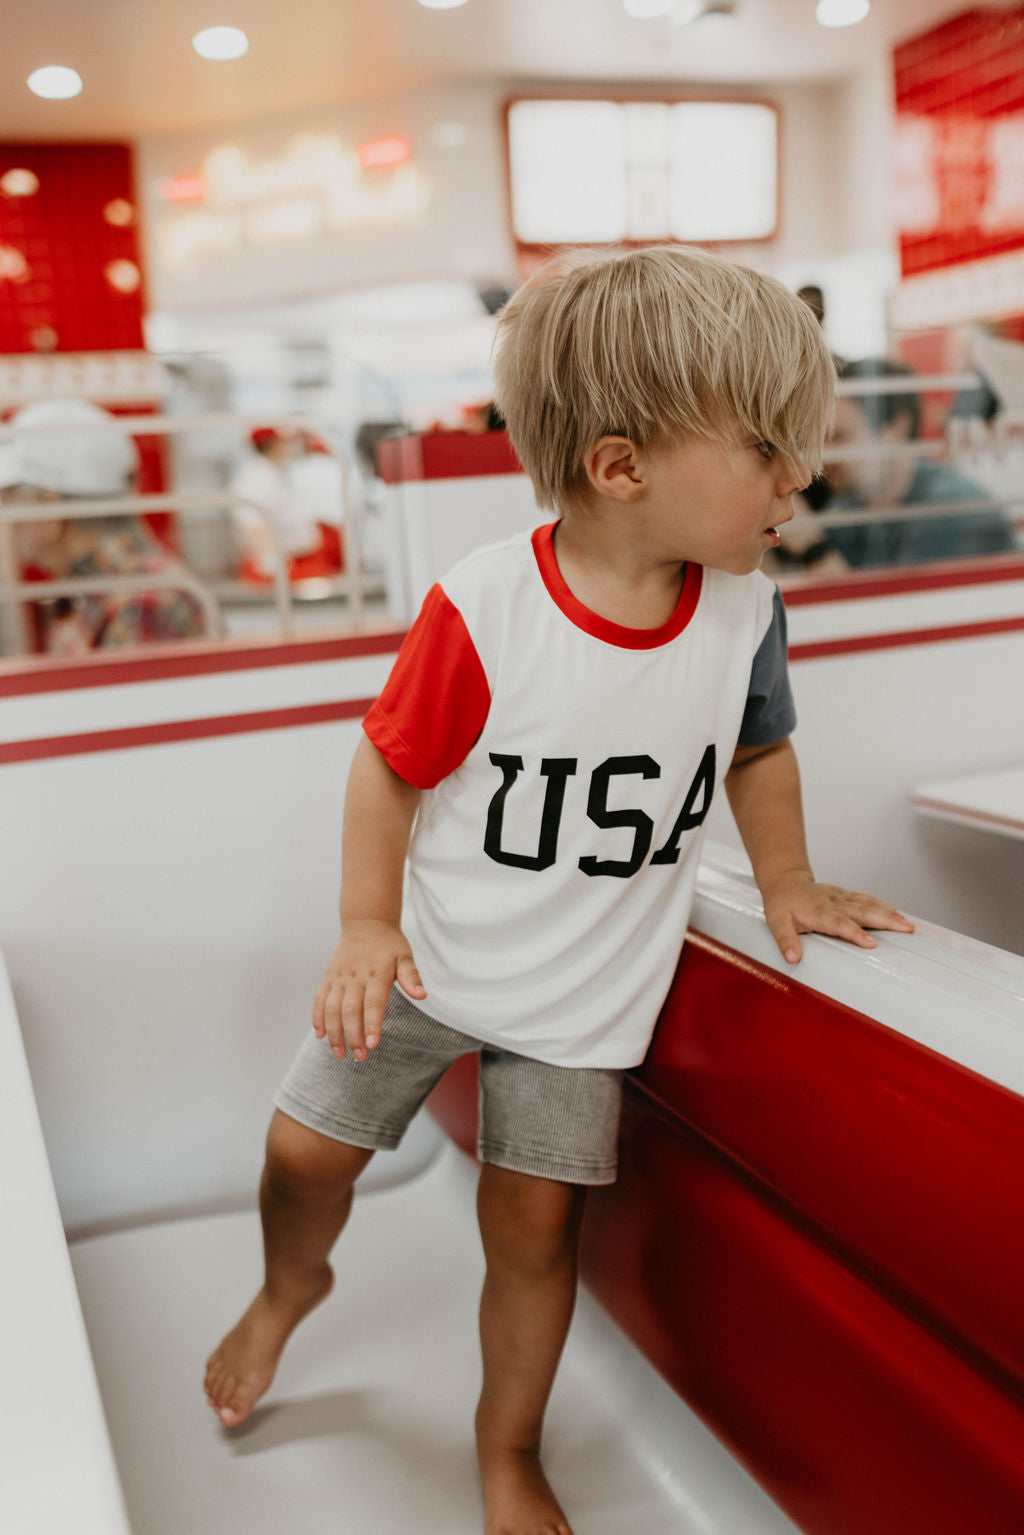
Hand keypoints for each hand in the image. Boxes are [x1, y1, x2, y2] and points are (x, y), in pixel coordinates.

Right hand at [313, 920, 425, 1061]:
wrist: (366, 922)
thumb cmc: (389, 943)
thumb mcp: (405, 956)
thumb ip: (411, 976)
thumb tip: (422, 995)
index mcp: (376, 974)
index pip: (373, 1004)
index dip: (372, 1025)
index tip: (372, 1045)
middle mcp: (354, 978)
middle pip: (351, 1011)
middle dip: (353, 1037)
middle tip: (359, 1057)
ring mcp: (339, 978)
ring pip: (332, 1009)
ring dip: (334, 1033)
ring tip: (339, 1053)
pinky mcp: (328, 977)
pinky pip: (319, 999)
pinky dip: (318, 1018)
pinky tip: (321, 1035)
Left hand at [761, 872, 914, 963]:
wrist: (785, 881)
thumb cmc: (782, 904)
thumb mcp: (776, 923)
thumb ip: (786, 941)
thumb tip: (792, 958)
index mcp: (818, 911)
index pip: (839, 923)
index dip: (855, 933)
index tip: (870, 943)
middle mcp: (833, 903)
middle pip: (862, 911)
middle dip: (885, 920)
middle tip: (905, 929)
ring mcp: (842, 897)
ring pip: (868, 904)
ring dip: (889, 913)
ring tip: (908, 925)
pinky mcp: (846, 895)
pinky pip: (867, 899)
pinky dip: (883, 906)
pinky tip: (897, 914)